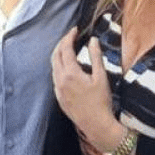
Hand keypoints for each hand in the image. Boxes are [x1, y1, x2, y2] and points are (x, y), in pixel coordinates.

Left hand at [51, 27, 123, 152]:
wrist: (97, 125)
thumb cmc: (101, 101)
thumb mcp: (101, 77)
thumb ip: (96, 56)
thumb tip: (93, 40)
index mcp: (70, 74)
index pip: (65, 49)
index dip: (69, 37)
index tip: (75, 30)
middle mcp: (60, 81)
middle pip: (55, 55)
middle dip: (61, 43)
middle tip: (71, 36)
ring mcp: (58, 90)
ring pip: (53, 67)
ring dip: (59, 55)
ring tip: (69, 49)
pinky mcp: (59, 98)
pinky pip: (55, 77)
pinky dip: (59, 67)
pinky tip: (68, 67)